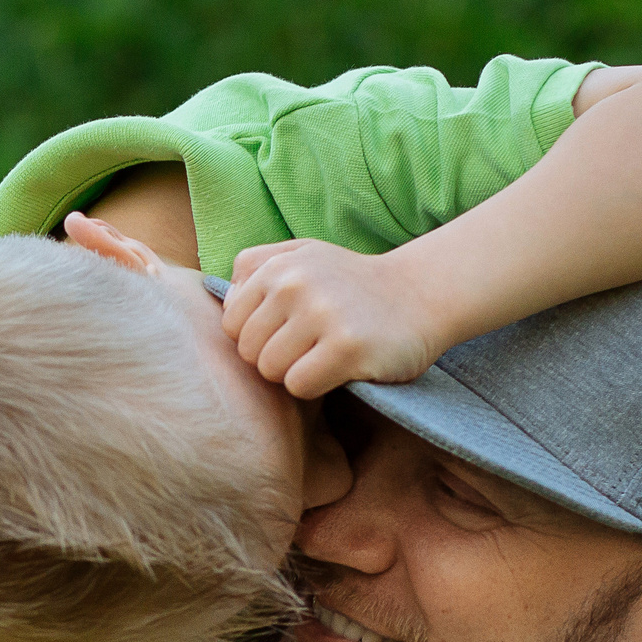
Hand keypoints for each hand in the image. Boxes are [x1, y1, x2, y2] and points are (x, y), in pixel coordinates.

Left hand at [224, 237, 447, 398]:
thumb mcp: (302, 256)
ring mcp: (321, 314)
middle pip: (248, 351)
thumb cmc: (351, 284)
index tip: (289, 330)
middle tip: (310, 346)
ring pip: (270, 370)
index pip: (231, 324)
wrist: (420, 294)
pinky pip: (299, 385)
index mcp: (278, 265)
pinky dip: (316, 386)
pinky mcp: (346, 347)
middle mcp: (295, 284)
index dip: (257, 336)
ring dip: (294, 373)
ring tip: (325, 354)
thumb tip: (222, 300)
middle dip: (274, 357)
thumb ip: (255, 267)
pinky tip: (340, 368)